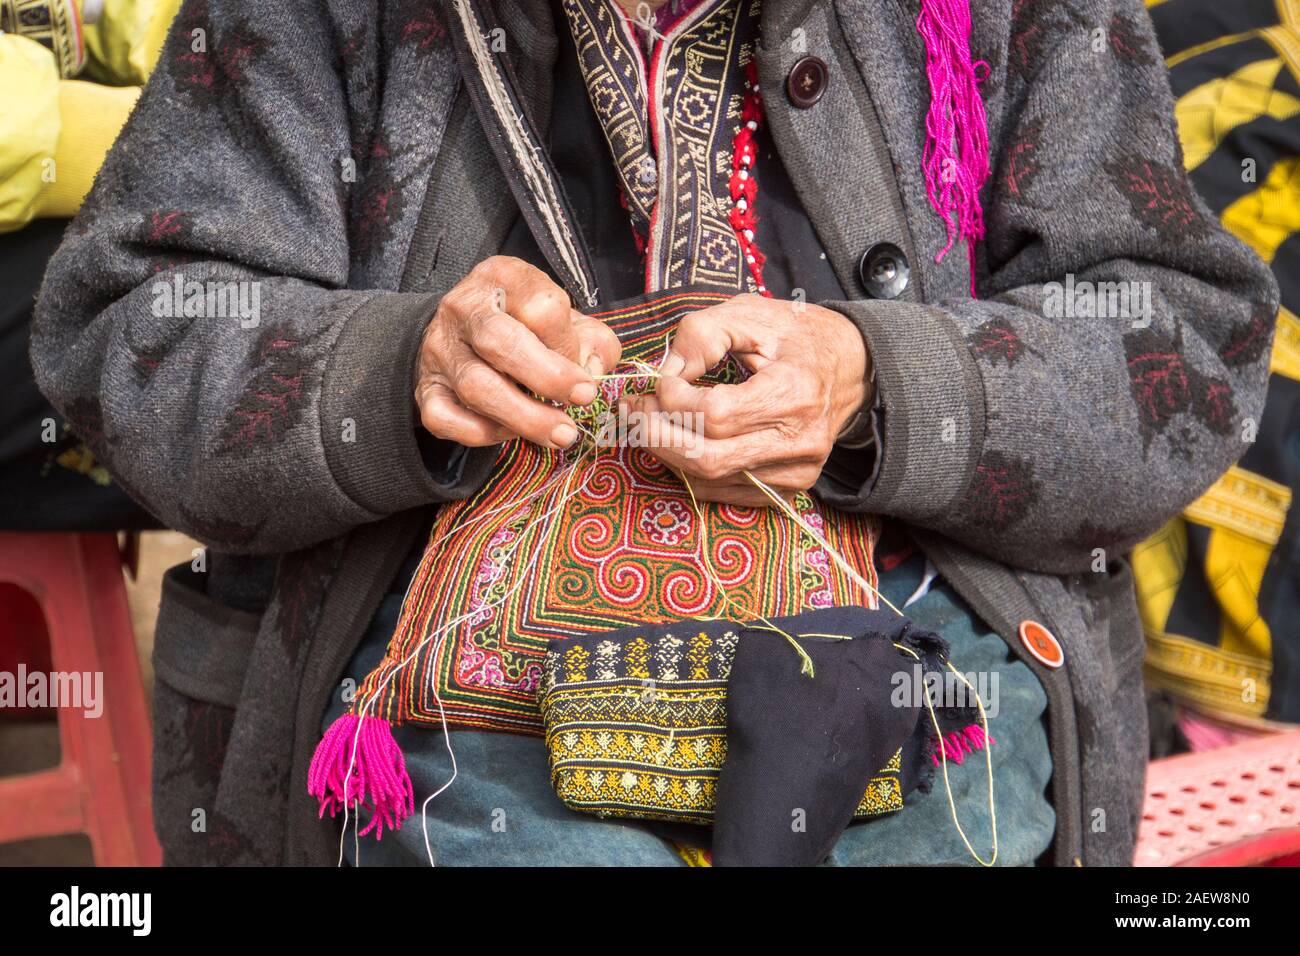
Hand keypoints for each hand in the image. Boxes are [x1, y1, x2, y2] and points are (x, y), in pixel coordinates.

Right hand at [415, 256, 621, 448]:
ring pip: (476, 386)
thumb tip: (591, 371)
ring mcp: (440, 349)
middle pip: (500, 341)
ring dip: (525, 417)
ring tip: (560, 434)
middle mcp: (464, 308)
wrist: (464, 335)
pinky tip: (511, 433)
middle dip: (548, 378)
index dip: (567, 345)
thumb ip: (594, 342)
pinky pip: (446, 418)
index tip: (582, 370)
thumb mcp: (568, 320)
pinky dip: (484, 433)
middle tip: (582, 401)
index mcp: (504, 277)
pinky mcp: (426, 388)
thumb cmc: (529, 329)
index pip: (541, 307)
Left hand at [624, 294, 871, 505]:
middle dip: (655, 435)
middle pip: (706, 458)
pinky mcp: (788, 489)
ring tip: (646, 423)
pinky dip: (689, 472)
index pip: (714, 414)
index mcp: (795, 392)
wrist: (851, 368)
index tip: (657, 381)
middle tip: (631, 410)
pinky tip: (677, 443)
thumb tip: (666, 374)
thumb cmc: (796, 336)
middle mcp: (799, 442)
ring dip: (665, 454)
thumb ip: (701, 335)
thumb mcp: (750, 314)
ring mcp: (796, 472)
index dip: (673, 400)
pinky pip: (722, 493)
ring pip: (709, 480)